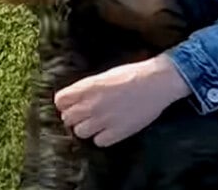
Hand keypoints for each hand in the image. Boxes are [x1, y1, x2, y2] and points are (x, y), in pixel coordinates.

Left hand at [54, 53, 190, 146]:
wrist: (157, 82)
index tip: (71, 105)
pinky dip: (102, 137)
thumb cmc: (132, 74)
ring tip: (97, 123)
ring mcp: (104, 119)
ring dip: (86, 128)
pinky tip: (109, 130)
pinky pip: (99, 142)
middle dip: (74, 117)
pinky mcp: (117, 132)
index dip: (64, 103)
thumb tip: (74, 98)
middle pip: (67, 118)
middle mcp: (92, 104)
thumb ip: (87, 88)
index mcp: (88, 87)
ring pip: (80, 132)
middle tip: (84, 115)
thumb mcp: (104, 76)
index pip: (60, 100)